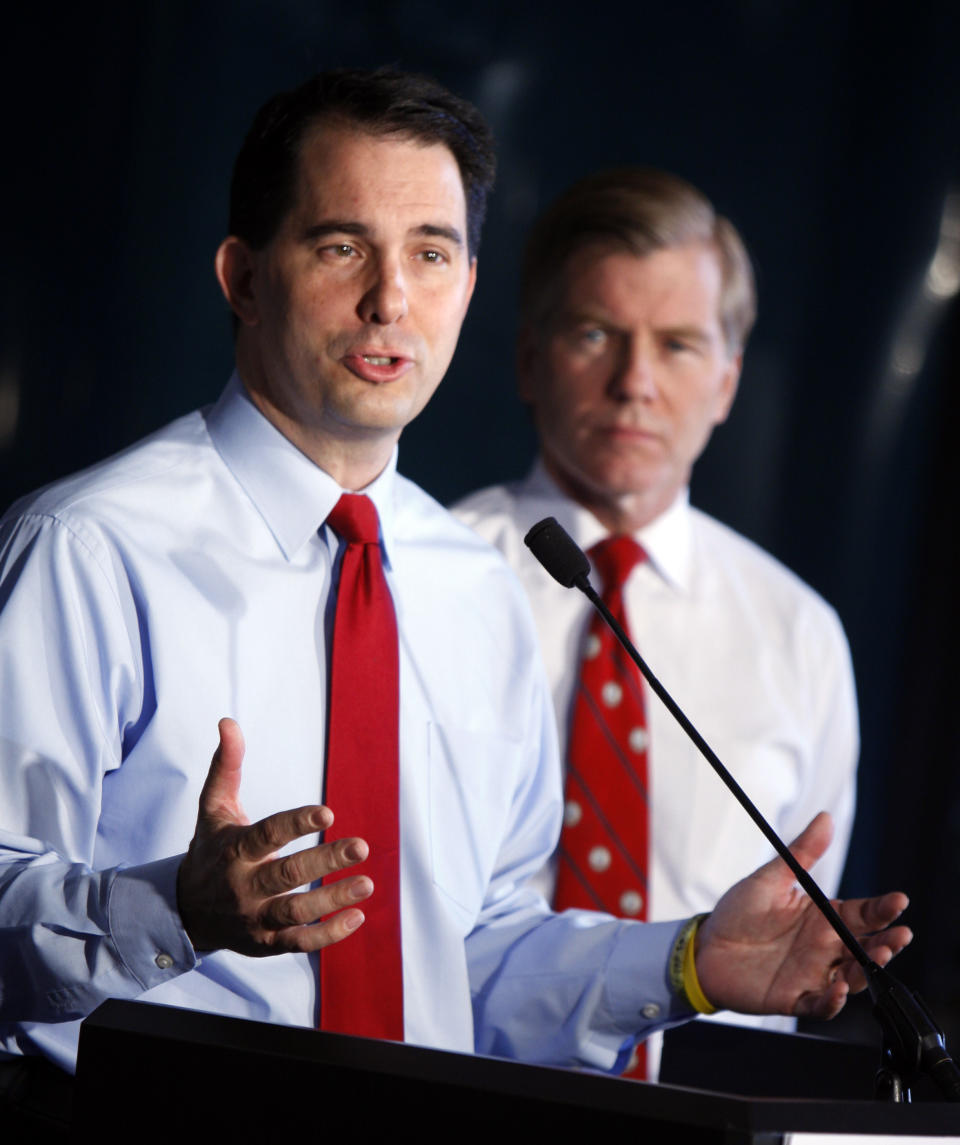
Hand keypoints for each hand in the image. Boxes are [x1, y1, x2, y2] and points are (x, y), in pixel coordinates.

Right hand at [177, 718, 371, 955]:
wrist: (185, 909)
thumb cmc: (210, 849)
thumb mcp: (213, 808)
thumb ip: (226, 766)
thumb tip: (229, 721)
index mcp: (234, 850)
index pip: (267, 836)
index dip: (296, 824)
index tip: (329, 813)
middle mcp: (243, 886)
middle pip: (286, 875)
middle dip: (324, 862)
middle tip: (362, 847)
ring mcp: (254, 917)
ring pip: (295, 912)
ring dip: (332, 899)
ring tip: (367, 884)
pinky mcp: (265, 942)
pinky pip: (298, 943)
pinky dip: (328, 935)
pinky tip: (357, 916)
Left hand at [694, 812, 911, 1018]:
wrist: (705, 947)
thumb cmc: (738, 913)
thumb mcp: (770, 879)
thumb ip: (801, 853)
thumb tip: (826, 818)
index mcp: (821, 917)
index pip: (861, 914)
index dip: (882, 908)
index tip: (899, 900)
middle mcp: (823, 947)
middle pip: (865, 947)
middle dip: (888, 942)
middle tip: (901, 934)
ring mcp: (812, 974)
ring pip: (852, 977)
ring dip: (867, 970)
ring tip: (878, 955)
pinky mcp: (794, 998)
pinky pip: (819, 1005)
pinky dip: (832, 1001)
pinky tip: (838, 990)